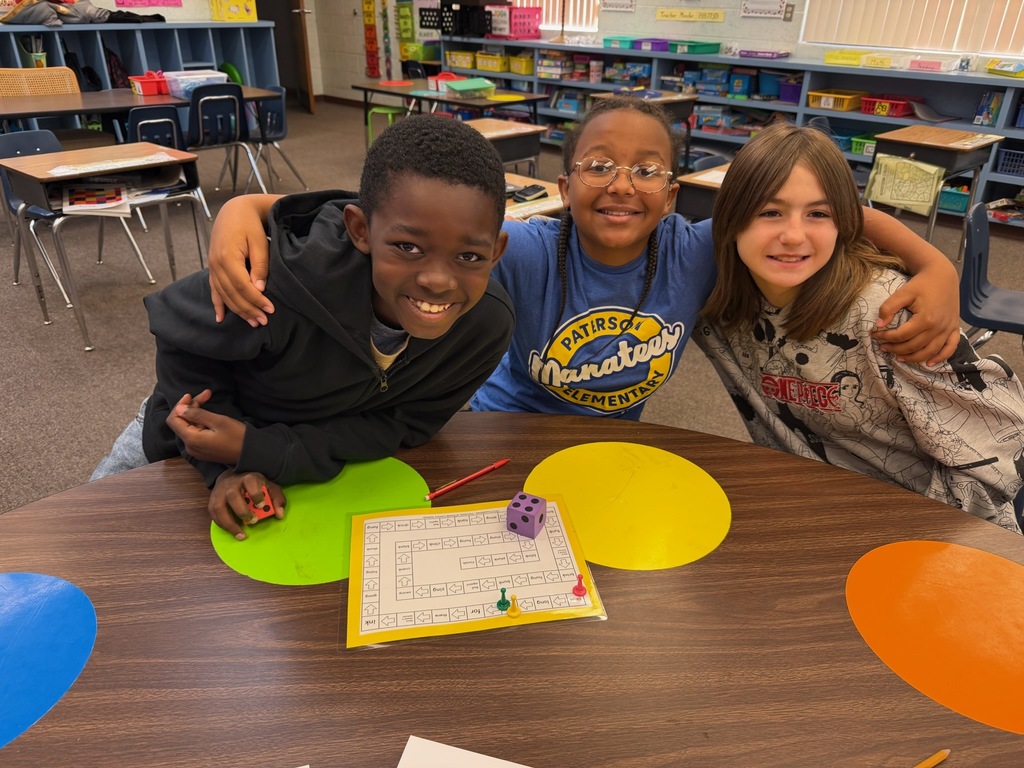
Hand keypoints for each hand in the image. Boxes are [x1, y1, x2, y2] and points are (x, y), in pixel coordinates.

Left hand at [166, 389, 245, 464]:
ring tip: (209, 399)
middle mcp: (190, 446)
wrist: (251, 454)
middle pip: (181, 423)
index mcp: (191, 439)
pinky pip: (195, 434)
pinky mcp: (203, 450)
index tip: (191, 395)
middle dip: (191, 407)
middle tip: (207, 394)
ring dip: (196, 413)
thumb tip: (180, 409)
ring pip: (189, 427)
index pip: (173, 420)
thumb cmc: (237, 437)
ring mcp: (196, 450)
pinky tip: (209, 415)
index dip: (180, 405)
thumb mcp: (218, 421)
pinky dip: (200, 422)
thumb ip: (197, 414)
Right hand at [207, 194, 281, 326]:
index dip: (256, 300)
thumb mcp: (259, 242)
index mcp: (227, 257)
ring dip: (238, 311)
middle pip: (232, 294)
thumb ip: (259, 265)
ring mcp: (212, 267)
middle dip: (249, 310)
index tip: (270, 310)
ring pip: (224, 295)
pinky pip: (213, 290)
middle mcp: (216, 264)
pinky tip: (220, 318)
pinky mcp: (212, 268)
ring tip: (253, 322)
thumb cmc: (249, 225)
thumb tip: (259, 289)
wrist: (234, 211)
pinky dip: (217, 305)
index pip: (242, 286)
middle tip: (264, 321)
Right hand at [209, 470, 285, 539]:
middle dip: (242, 511)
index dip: (255, 494)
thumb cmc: (254, 485)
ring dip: (229, 523)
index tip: (261, 505)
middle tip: (253, 521)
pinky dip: (222, 525)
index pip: (250, 482)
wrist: (233, 477)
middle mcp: (231, 484)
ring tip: (240, 534)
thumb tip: (280, 514)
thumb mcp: (269, 487)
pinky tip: (232, 531)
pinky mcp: (212, 502)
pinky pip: (214, 515)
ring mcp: (219, 493)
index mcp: (248, 478)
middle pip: (232, 495)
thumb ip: (276, 499)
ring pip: (218, 507)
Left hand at [873, 265, 960, 364]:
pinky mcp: (954, 328)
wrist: (942, 275)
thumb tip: (878, 325)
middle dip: (896, 349)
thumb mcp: (902, 292)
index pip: (901, 336)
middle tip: (883, 347)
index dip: (886, 337)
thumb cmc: (921, 283)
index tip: (875, 335)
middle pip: (914, 346)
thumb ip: (889, 308)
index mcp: (926, 319)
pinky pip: (950, 348)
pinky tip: (929, 363)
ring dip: (914, 358)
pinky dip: (941, 357)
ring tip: (899, 357)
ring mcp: (948, 329)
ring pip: (930, 351)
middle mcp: (938, 327)